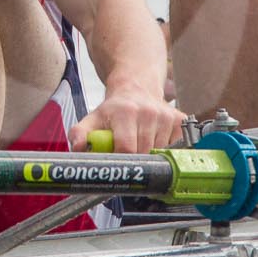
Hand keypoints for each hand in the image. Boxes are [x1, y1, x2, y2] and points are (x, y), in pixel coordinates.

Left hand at [72, 87, 187, 154]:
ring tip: (141, 145)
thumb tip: (78, 148)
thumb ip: (80, 134)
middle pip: (144, 154)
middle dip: (136, 161)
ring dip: (151, 157)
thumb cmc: (113, 110)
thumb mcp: (92, 119)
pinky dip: (166, 151)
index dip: (122, 162)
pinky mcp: (179, 120)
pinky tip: (156, 142)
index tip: (119, 168)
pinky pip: (175, 148)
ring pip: (161, 153)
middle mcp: (148, 112)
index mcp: (125, 112)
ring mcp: (166, 116)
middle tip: (129, 158)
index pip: (126, 148)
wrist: (136, 88)